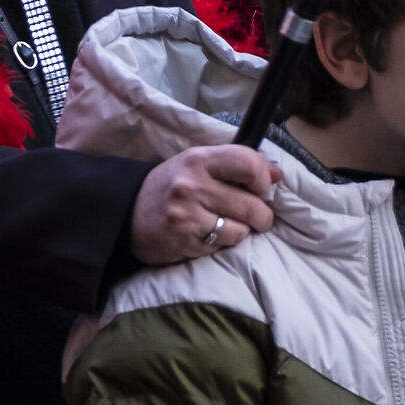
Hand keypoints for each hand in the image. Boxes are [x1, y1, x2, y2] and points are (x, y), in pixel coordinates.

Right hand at [129, 144, 277, 265]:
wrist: (126, 212)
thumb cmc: (169, 186)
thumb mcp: (197, 164)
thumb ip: (235, 165)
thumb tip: (277, 173)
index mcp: (198, 159)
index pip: (248, 163)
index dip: (264, 178)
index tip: (262, 187)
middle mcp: (192, 184)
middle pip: (251, 203)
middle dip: (261, 215)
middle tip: (255, 216)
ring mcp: (187, 214)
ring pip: (241, 229)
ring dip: (242, 231)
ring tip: (226, 225)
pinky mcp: (185, 239)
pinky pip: (223, 245)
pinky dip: (222, 243)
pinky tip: (207, 234)